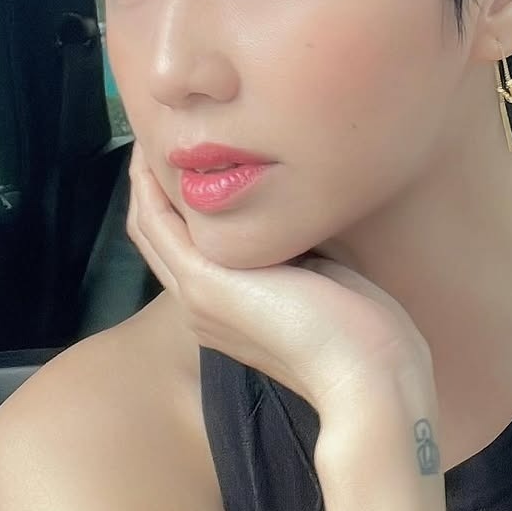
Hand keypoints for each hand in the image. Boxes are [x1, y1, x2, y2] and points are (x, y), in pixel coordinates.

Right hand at [126, 144, 439, 453]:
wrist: (367, 376)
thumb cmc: (367, 336)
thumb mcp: (327, 282)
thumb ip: (303, 256)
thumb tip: (308, 219)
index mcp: (230, 312)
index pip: (186, 251)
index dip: (177, 205)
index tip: (189, 160)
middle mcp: (203, 308)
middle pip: (156, 237)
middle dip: (152, 186)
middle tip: (158, 136)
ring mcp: (199, 298)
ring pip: (150, 228)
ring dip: (144, 180)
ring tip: (152, 134)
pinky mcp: (206, 284)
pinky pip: (158, 223)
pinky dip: (150, 186)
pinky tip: (153, 153)